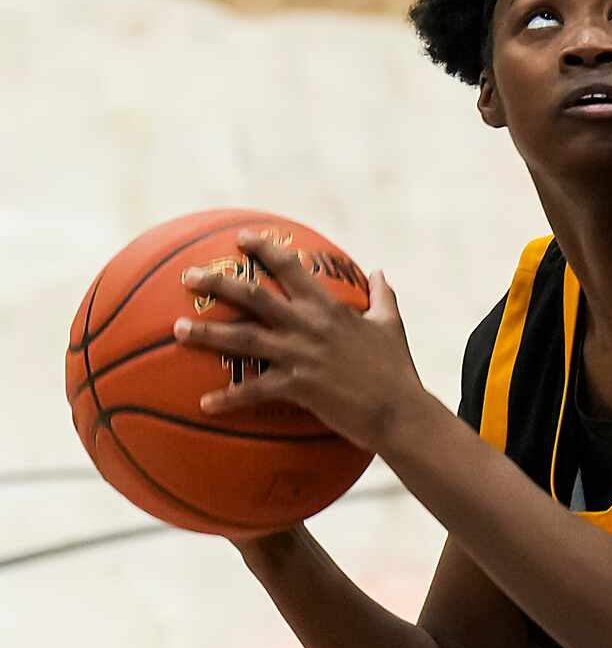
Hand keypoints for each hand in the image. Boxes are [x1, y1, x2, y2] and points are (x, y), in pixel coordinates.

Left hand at [173, 231, 423, 455]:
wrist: (399, 410)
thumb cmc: (396, 368)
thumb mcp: (391, 324)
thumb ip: (383, 295)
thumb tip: (380, 271)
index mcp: (328, 307)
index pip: (291, 267)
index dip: (265, 249)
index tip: (241, 237)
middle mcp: (309, 325)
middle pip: (254, 296)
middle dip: (218, 282)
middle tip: (188, 276)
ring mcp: (300, 355)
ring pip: (243, 339)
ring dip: (206, 334)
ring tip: (176, 330)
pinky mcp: (298, 387)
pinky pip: (254, 391)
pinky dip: (228, 398)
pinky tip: (205, 404)